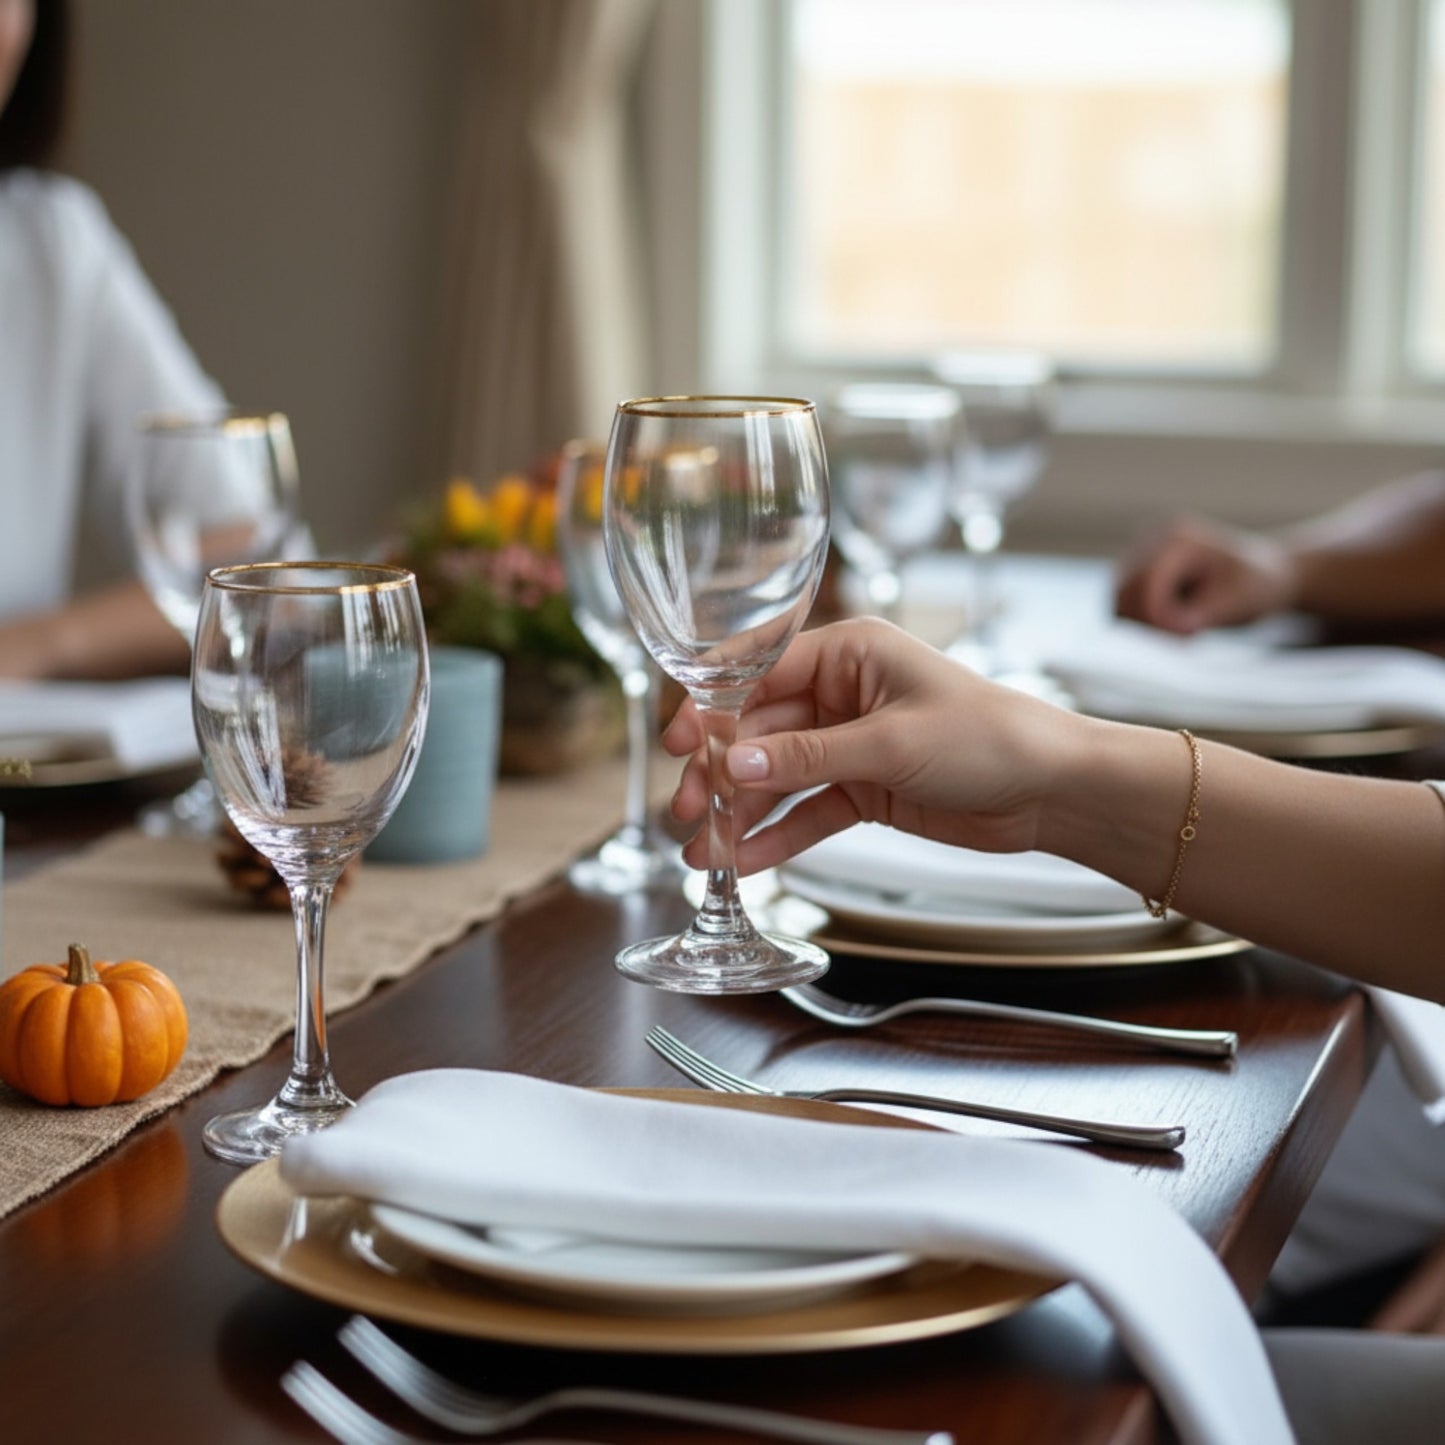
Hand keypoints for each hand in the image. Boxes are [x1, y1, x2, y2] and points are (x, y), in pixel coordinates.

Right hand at [664, 618, 1084, 874]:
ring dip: (740, 812)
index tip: (676, 746)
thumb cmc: (989, 738)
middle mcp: (842, 693)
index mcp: (848, 653)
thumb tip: (730, 765)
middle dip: (719, 774)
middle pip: (758, 731)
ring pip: (777, 776)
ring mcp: (851, 743)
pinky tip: (747, 862)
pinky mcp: (864, 789)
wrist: (1053, 790)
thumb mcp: (889, 743)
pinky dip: (779, 836)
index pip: (758, 674)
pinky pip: (808, 810)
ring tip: (704, 853)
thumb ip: (806, 756)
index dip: (710, 710)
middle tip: (685, 813)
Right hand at [1114, 517, 1295, 633]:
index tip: (1189, 635)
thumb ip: (1197, 615)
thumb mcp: (1235, 602)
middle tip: (1188, 635)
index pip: (1144, 583)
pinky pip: (1124, 606)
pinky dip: (1145, 622)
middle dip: (1151, 623)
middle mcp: (1151, 539)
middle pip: (1123, 593)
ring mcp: (1139, 554)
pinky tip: (1176, 621)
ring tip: (1186, 627)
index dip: (1158, 617)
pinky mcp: (1134, 572)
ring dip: (1147, 624)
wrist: (1263, 575)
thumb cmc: (1254, 585)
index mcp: (1177, 539)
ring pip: (1119, 603)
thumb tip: (1165, 627)